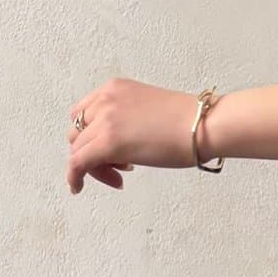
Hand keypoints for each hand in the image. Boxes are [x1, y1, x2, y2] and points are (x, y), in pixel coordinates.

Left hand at [65, 78, 207, 192]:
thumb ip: (127, 121)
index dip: (93, 137)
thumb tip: (119, 146)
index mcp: (114, 89)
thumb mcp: (148, 110)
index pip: (85, 115)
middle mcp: (105, 100)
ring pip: (78, 149)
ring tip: (120, 178)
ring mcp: (105, 120)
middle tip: (119, 170)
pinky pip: (77, 162)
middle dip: (93, 154)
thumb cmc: (189, 122)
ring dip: (93, 167)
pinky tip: (77, 187)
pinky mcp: (108, 142)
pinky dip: (73, 176)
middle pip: (79, 134)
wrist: (204, 125)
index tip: (115, 154)